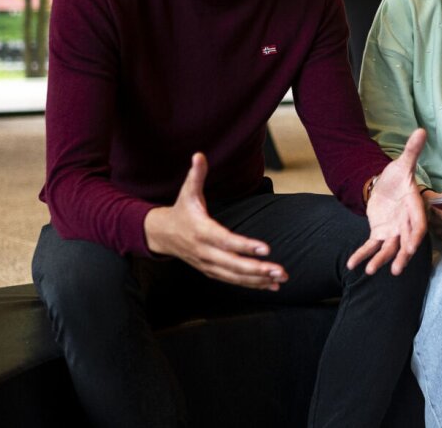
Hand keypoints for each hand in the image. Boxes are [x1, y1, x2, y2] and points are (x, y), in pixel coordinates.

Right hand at [144, 153, 287, 290]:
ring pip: (234, 276)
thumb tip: (199, 155)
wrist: (162, 234)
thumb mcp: (187, 192)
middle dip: (257, 269)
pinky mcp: (210, 271)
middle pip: (232, 264)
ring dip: (258, 280)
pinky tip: (270, 285)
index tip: (265, 249)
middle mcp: (204, 251)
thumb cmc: (181, 211)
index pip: (225, 240)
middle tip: (279, 270)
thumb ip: (197, 175)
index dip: (244, 246)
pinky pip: (232, 281)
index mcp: (201, 231)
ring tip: (280, 279)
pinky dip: (251, 284)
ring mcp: (207, 264)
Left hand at [348, 129, 428, 275]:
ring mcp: (393, 231)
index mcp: (413, 208)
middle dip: (401, 256)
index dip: (414, 236)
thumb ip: (411, 151)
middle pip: (405, 242)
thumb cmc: (398, 176)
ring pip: (388, 249)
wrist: (386, 186)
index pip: (418, 224)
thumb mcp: (402, 163)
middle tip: (396, 269)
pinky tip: (352, 265)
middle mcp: (405, 223)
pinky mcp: (379, 234)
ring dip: (380, 260)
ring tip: (370, 271)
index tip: (411, 248)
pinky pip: (371, 247)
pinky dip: (362, 255)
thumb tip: (421, 130)